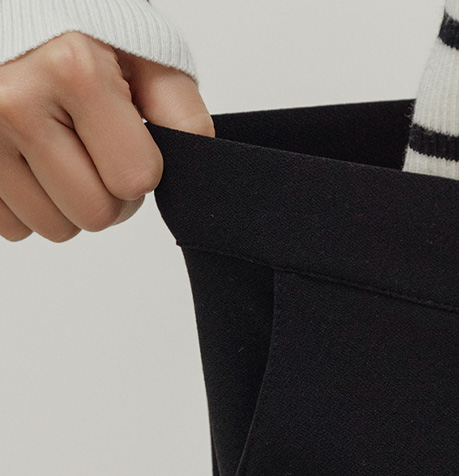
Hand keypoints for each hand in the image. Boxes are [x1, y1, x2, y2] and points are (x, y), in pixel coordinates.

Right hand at [0, 31, 214, 242]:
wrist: (14, 15)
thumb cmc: (82, 35)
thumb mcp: (147, 57)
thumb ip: (183, 115)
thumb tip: (197, 171)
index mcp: (73, 70)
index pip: (135, 180)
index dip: (143, 170)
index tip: (131, 142)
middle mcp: (15, 102)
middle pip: (96, 215)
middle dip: (111, 196)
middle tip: (99, 154)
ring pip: (54, 228)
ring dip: (70, 204)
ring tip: (64, 154)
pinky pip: (13, 228)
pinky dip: (31, 206)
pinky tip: (32, 164)